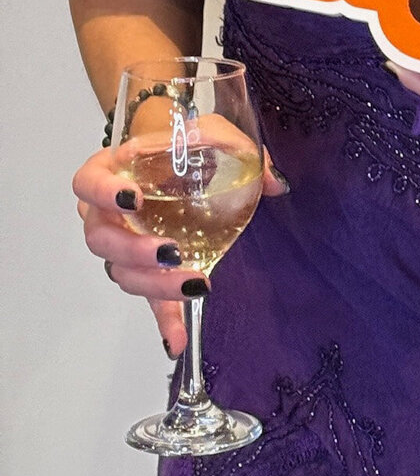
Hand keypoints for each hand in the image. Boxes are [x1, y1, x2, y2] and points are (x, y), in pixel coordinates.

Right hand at [74, 129, 288, 356]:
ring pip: (122, 273)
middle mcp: (107, 213)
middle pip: (102, 240)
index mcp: (114, 172)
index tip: (131, 198)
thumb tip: (274, 184)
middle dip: (132, 251)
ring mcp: (125, 245)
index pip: (87, 182)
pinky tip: (178, 342)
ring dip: (154, 284)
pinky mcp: (149, 270)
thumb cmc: (189, 143)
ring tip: (195, 284)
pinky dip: (165, 320)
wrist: (182, 158)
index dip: (101, 192)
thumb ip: (239, 149)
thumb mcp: (215, 132)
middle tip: (170, 251)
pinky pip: (150, 299)